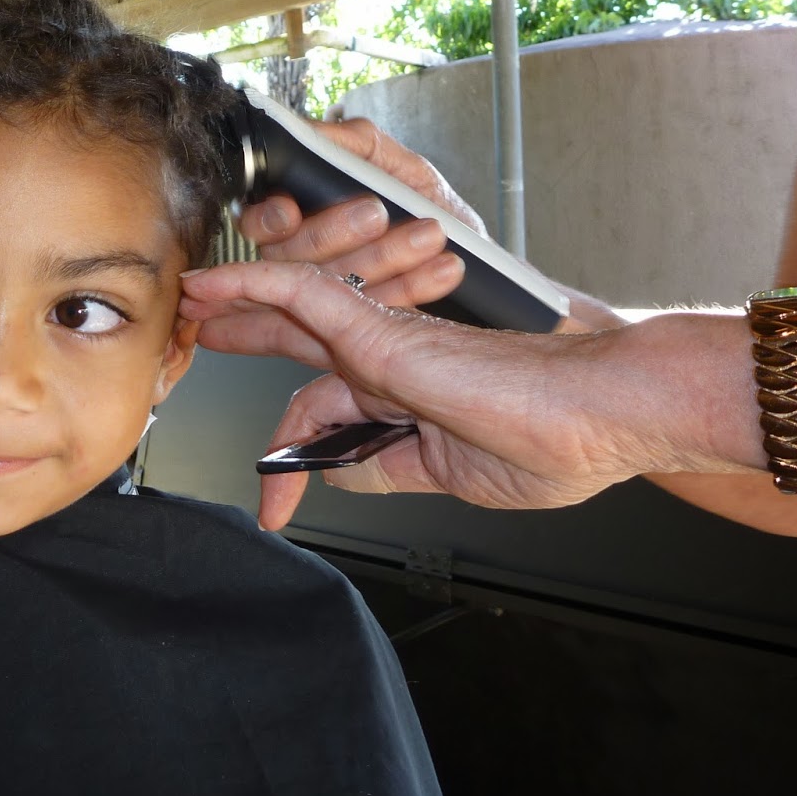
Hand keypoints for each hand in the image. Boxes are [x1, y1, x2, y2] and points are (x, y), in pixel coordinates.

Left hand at [180, 261, 691, 528]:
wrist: (609, 415)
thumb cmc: (559, 441)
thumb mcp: (450, 475)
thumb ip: (384, 467)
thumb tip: (331, 477)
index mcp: (404, 397)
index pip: (322, 416)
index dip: (287, 458)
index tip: (271, 509)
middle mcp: (388, 358)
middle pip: (294, 341)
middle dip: (239, 338)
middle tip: (190, 337)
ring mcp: (384, 339)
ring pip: (291, 307)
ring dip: (233, 303)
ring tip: (188, 301)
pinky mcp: (385, 329)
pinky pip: (305, 295)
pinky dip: (256, 287)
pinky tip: (218, 287)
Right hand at [222, 119, 482, 359]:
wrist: (471, 257)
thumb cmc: (429, 210)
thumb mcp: (401, 167)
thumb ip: (356, 145)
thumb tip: (309, 131)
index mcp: (301, 217)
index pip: (259, 223)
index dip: (269, 218)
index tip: (290, 212)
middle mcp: (304, 261)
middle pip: (290, 256)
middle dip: (334, 232)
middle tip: (376, 214)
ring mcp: (331, 299)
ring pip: (331, 286)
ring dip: (382, 258)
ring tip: (429, 236)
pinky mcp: (365, 330)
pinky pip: (375, 317)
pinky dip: (414, 288)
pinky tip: (442, 270)